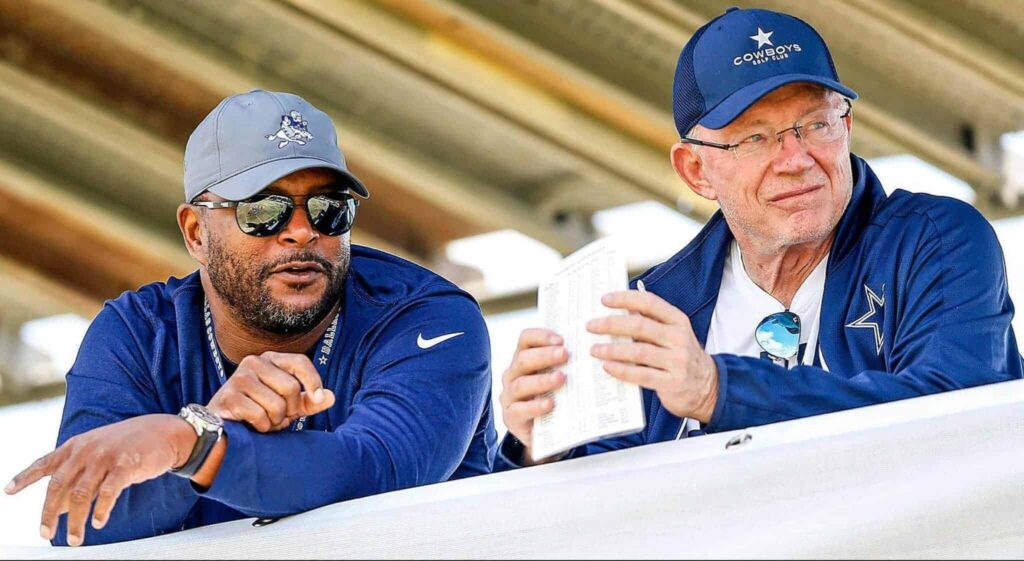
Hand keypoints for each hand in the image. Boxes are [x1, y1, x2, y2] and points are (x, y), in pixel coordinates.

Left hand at [4, 414, 195, 546]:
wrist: (165, 432)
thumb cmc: (129, 446)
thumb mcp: (99, 456)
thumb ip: (78, 478)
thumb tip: (61, 509)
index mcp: (76, 446)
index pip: (44, 463)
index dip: (25, 478)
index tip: (8, 491)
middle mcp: (86, 450)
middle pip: (58, 485)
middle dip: (49, 513)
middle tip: (46, 534)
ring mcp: (105, 457)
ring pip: (81, 494)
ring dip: (76, 521)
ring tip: (75, 539)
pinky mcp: (126, 465)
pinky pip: (108, 493)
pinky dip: (101, 510)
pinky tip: (99, 522)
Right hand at [207, 351, 335, 431]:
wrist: (222, 427)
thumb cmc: (258, 412)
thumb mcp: (289, 406)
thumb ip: (310, 401)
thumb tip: (331, 397)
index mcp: (270, 359)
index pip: (300, 362)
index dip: (313, 381)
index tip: (317, 398)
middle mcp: (254, 363)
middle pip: (291, 387)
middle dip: (289, 409)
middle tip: (278, 416)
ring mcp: (239, 378)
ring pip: (277, 404)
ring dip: (274, 420)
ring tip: (264, 420)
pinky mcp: (228, 396)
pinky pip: (260, 416)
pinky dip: (261, 426)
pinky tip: (252, 425)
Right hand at [499, 328, 567, 464]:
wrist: (545, 434)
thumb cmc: (554, 399)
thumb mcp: (558, 378)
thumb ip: (566, 364)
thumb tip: (592, 347)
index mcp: (523, 360)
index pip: (525, 339)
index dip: (541, 336)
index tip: (561, 340)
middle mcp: (513, 375)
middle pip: (522, 359)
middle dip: (544, 355)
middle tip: (565, 354)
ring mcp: (510, 397)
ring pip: (520, 384)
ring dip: (542, 380)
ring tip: (561, 378)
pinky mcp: (511, 418)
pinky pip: (519, 410)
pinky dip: (535, 406)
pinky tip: (550, 404)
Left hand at [587, 290, 718, 422]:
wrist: (707, 387)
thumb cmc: (681, 357)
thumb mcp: (671, 333)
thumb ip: (648, 322)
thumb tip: (617, 311)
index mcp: (677, 320)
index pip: (650, 303)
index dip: (626, 299)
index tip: (604, 299)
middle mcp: (678, 338)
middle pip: (640, 326)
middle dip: (611, 324)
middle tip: (591, 326)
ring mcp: (677, 361)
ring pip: (639, 351)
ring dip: (612, 349)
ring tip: (594, 349)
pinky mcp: (672, 382)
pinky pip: (641, 375)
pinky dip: (622, 370)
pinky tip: (607, 367)